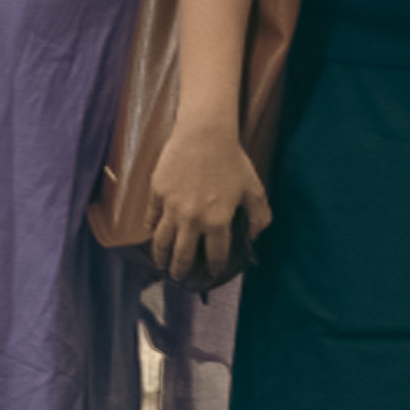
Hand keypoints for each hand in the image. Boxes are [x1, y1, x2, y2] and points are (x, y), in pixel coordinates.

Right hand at [133, 113, 270, 288]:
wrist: (205, 133)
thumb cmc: (232, 159)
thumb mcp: (253, 188)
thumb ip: (258, 215)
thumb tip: (254, 235)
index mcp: (217, 222)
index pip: (215, 256)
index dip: (213, 268)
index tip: (209, 273)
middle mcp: (192, 220)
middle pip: (182, 256)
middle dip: (181, 271)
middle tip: (180, 276)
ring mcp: (171, 208)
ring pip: (162, 243)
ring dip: (161, 258)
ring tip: (162, 265)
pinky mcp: (156, 194)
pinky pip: (151, 219)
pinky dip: (152, 230)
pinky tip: (154, 235)